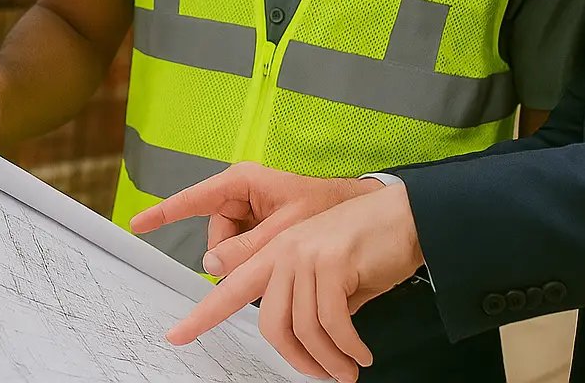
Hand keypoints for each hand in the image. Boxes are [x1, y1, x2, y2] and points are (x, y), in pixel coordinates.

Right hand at [130, 162, 375, 277]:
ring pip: (230, 247)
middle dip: (233, 254)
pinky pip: (244, 248)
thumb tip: (211, 265)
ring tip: (280, 257)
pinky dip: (256, 259)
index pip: (194, 199)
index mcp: (243, 182)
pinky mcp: (260, 225)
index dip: (164, 213)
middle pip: (216, 233)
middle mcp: (241, 194)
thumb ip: (248, 247)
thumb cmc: (328, 206)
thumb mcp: (286, 229)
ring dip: (248, 260)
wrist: (360, 209)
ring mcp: (251, 210)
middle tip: (262, 260)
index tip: (137, 225)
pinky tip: (278, 260)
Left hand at [167, 183, 425, 382]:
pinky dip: (347, 348)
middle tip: (321, 376)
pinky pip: (333, 323)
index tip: (177, 335)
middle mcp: (283, 251)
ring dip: (329, 360)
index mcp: (276, 252)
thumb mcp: (330, 277)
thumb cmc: (371, 248)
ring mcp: (306, 254)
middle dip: (294, 359)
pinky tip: (360, 354)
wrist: (408, 218)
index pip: (231, 288)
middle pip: (269, 322)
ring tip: (348, 370)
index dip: (202, 315)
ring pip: (303, 327)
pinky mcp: (333, 261)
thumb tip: (305, 340)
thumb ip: (307, 300)